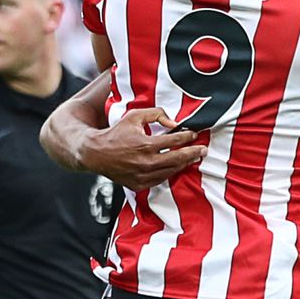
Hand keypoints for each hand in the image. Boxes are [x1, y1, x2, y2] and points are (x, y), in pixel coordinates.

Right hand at [79, 107, 206, 191]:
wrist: (96, 154)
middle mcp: (145, 162)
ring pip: (170, 171)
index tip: (194, 134)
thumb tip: (174, 122)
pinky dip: (170, 172)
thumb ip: (156, 114)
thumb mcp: (134, 116)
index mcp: (145, 144)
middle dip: (193, 153)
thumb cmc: (116, 133)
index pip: (174, 140)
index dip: (187, 136)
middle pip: (177, 158)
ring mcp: (142, 175)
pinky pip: (160, 179)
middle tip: (203, 150)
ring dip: (184, 164)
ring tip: (193, 158)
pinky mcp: (139, 184)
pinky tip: (176, 166)